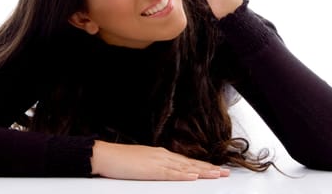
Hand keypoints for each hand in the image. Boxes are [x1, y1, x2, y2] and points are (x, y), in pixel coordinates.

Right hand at [91, 140, 229, 180]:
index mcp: (161, 155)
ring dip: (202, 171)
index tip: (215, 169)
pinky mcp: (151, 170)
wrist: (106, 155)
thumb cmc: (121, 160)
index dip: (202, 166)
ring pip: (185, 168)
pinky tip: (193, 176)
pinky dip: (183, 175)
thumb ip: (156, 166)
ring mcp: (157, 162)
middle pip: (190, 163)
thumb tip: (166, 172)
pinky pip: (170, 174)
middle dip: (208, 169)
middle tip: (225, 173)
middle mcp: (163, 156)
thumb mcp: (142, 162)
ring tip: (217, 175)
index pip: (186, 162)